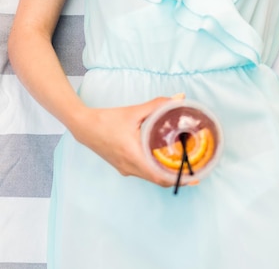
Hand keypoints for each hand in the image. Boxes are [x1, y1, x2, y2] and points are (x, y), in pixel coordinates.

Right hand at [70, 94, 184, 186]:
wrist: (84, 126)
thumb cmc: (107, 119)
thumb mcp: (134, 112)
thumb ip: (158, 105)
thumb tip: (180, 98)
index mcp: (133, 156)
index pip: (159, 177)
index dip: (178, 178)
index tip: (194, 176)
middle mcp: (130, 167)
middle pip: (158, 180)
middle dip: (178, 177)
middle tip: (195, 169)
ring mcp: (125, 169)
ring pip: (151, 177)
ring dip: (167, 174)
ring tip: (184, 165)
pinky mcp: (123, 166)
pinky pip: (144, 173)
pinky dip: (156, 170)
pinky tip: (165, 160)